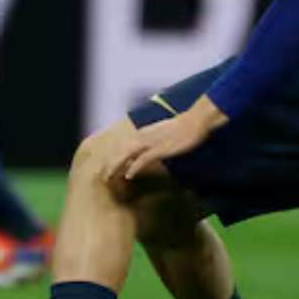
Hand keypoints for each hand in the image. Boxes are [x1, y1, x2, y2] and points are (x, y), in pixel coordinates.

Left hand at [106, 97, 228, 187]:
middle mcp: (144, 135)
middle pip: (121, 150)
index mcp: (144, 132)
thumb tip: (151, 149)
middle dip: (111, 163)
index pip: (125, 145)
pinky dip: (134, 168)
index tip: (109, 166)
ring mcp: (150, 142)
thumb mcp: (165, 132)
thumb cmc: (184, 127)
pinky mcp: (159, 148)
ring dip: (116, 166)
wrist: (194, 121)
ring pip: (127, 154)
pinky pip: (142, 160)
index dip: (116, 156)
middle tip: (104, 175)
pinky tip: (128, 176)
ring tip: (109, 177)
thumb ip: (156, 139)